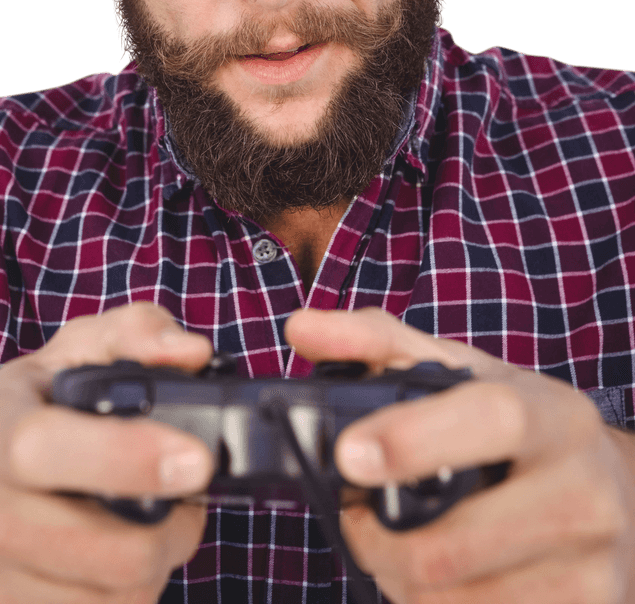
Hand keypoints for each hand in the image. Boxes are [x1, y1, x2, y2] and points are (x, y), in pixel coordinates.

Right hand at [0, 303, 214, 603]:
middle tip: (187, 499)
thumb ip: (136, 333)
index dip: (129, 458)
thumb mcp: (74, 354)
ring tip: (144, 527)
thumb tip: (191, 353)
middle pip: (104, 548)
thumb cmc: (28, 416)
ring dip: (153, 568)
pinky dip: (124, 600)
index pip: (45, 449)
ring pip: (112, 600)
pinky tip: (113, 565)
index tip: (196, 461)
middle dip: (172, 529)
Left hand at [285, 307, 634, 603]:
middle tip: (355, 516)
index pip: (492, 420)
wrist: (617, 501)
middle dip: (378, 539)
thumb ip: (378, 343)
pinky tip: (440, 579)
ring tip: (399, 544)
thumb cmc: (522, 431)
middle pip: (453, 543)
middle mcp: (585, 493)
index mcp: (555, 416)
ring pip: (451, 602)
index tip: (348, 454)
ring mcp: (591, 572)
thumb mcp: (463, 375)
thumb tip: (301, 328)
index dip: (414, 439)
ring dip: (398, 581)